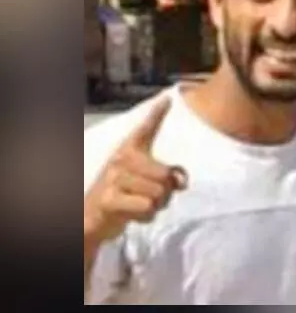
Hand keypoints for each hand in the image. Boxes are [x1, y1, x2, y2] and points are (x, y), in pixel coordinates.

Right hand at [83, 97, 186, 244]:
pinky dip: (147, 216)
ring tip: (141, 204)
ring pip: (159, 194)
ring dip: (156, 206)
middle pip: (166, 176)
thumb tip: (182, 181)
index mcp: (129, 150)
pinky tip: (133, 214)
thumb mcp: (146, 180)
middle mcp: (121, 159)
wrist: (93, 216)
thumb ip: (168, 177)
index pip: (146, 129)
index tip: (167, 98)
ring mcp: (113, 178)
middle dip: (166, 193)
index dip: (157, 113)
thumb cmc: (126, 194)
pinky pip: (147, 208)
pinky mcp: (109, 199)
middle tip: (151, 196)